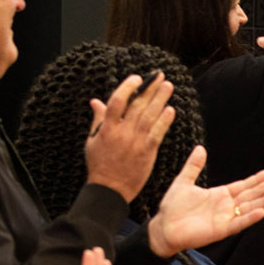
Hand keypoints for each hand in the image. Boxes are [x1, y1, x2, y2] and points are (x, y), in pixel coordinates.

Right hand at [85, 72, 174, 202]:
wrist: (110, 189)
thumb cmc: (99, 165)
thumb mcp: (92, 141)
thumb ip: (97, 120)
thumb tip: (96, 101)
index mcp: (107, 128)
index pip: (117, 101)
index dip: (128, 87)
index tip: (137, 78)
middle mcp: (122, 132)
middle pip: (137, 105)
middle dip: (150, 88)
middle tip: (160, 75)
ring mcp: (135, 142)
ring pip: (150, 116)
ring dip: (160, 99)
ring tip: (169, 86)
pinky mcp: (147, 152)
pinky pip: (157, 133)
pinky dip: (164, 121)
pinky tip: (171, 110)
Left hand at [146, 146, 263, 257]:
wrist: (163, 227)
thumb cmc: (172, 208)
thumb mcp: (183, 182)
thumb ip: (193, 166)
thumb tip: (200, 148)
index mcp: (220, 195)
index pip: (244, 186)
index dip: (258, 179)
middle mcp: (226, 207)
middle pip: (251, 195)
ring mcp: (225, 218)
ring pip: (249, 208)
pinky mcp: (221, 230)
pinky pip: (238, 223)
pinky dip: (250, 218)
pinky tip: (262, 211)